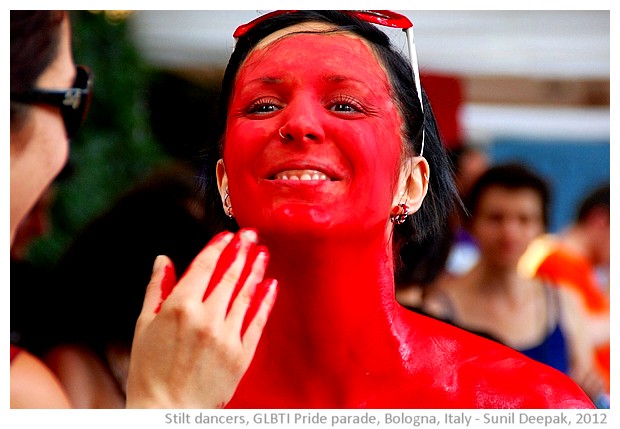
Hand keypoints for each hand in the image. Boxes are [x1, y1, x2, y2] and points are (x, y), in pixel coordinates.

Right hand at [125, 229, 277, 407]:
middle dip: (242, 251)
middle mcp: (206, 318)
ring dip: (256, 270)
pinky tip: (271, 286)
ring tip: (263, 253)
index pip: (204, 266)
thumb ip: (156, 289)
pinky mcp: (241, 354)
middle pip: (229, 276)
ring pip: (246, 295)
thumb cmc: (149, 371)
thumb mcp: (143, 326)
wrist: (167, 410)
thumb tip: (163, 261)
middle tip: (251, 235)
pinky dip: (265, 301)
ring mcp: (227, 336)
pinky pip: (257, 322)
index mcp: (180, 308)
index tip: (227, 236)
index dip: (217, 247)